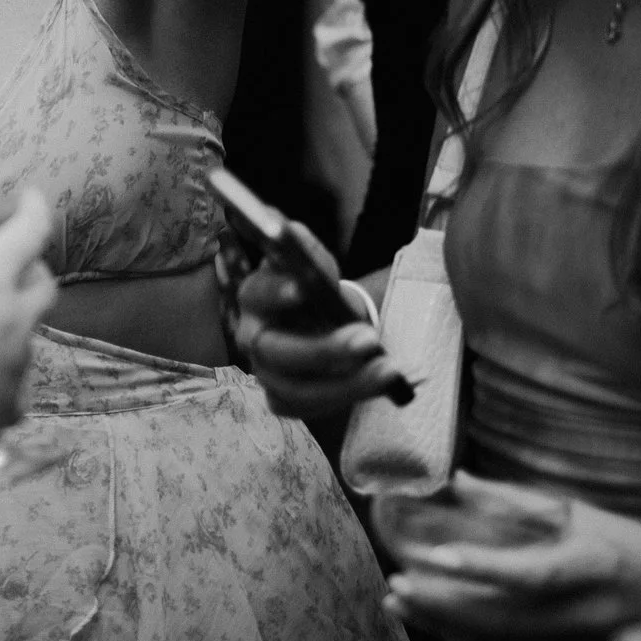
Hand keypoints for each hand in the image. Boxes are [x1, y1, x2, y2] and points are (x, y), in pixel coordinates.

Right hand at [0, 191, 57, 458]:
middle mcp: (13, 320)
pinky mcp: (11, 406)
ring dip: (14, 328)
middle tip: (15, 268)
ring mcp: (18, 366)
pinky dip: (3, 382)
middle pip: (45, 287)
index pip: (28, 233)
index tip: (32, 198)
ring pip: (31, 338)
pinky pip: (16, 389)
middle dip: (35, 272)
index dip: (34, 210)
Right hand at [227, 228, 391, 417]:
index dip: (277, 292)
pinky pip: (308, 409)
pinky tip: (378, 387)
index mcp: (254, 296)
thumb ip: (305, 250)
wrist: (322, 322)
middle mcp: (252, 337)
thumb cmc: (315, 289)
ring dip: (345, 383)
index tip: (303, 288)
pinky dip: (344, 399)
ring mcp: (266, 373)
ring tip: (388, 370)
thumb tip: (289, 230)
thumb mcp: (314, 264)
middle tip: (369, 340)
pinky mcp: (283, 399)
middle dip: (322, 349)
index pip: (258, 293)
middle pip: (276, 351)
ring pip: (296, 390)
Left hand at [385, 476, 640, 640]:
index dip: (485, 566)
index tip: (436, 555)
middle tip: (397, 587)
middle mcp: (587, 615)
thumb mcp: (580, 514)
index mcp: (592, 566)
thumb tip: (456, 479)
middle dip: (444, 604)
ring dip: (446, 633)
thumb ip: (515, 501)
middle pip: (504, 617)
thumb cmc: (627, 548)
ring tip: (400, 610)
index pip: (532, 571)